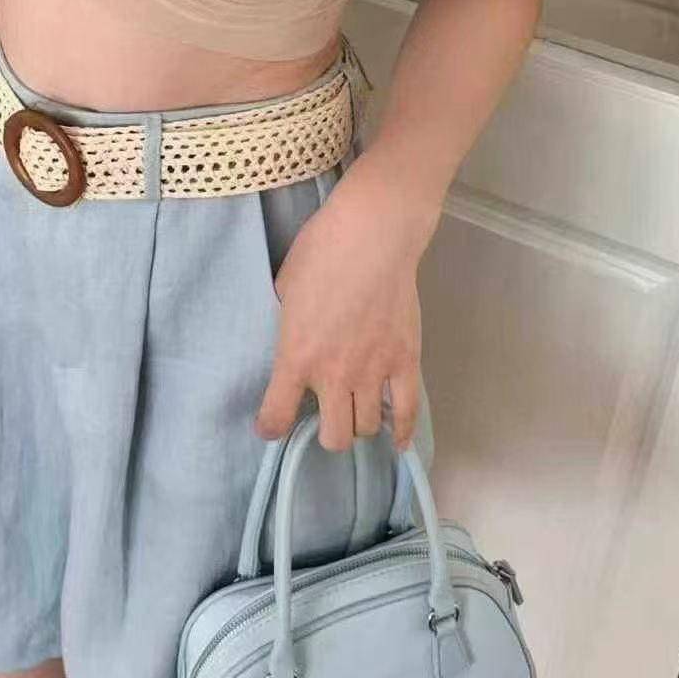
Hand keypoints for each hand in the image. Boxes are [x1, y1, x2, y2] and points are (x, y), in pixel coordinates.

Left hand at [254, 152, 439, 452]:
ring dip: (361, 423)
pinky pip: (408, 411)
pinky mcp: (406, 362)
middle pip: (334, 436)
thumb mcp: (285, 287)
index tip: (272, 426)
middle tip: (328, 415)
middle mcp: (334, 376)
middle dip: (328, 433)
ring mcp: (373, 372)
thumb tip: (298, 329)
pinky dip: (404, 432)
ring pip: (368, 427)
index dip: (271, 426)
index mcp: (296, 357)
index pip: (276, 415)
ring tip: (358, 410)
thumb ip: (290, 321)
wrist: (372, 236)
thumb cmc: (321, 251)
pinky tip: (398, 441)